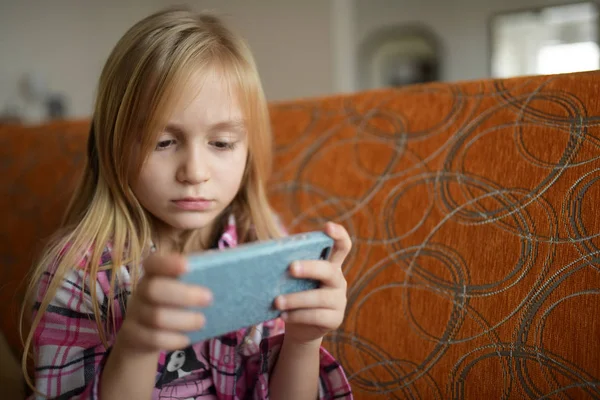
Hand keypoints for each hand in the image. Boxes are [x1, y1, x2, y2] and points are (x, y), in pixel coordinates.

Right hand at [116, 254, 212, 353]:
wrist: (141, 335)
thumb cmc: (170, 304)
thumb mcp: (178, 288)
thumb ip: (195, 277)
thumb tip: (221, 264)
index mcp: (153, 274)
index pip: (153, 263)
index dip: (167, 263)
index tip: (187, 266)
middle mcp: (141, 292)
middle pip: (154, 290)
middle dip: (183, 294)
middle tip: (209, 298)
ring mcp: (135, 314)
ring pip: (156, 317)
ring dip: (183, 320)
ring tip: (202, 321)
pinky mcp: (134, 336)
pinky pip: (152, 339)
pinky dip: (172, 340)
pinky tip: (186, 339)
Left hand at [274, 222, 350, 344]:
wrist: (302, 327)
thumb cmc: (295, 293)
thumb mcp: (295, 278)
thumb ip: (289, 264)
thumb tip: (264, 254)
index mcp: (330, 264)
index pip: (342, 246)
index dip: (338, 235)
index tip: (327, 227)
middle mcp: (338, 280)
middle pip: (328, 270)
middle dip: (310, 268)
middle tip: (291, 268)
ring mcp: (339, 301)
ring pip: (320, 297)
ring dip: (296, 298)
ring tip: (276, 301)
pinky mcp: (335, 319)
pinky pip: (316, 316)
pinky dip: (297, 315)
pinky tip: (283, 315)